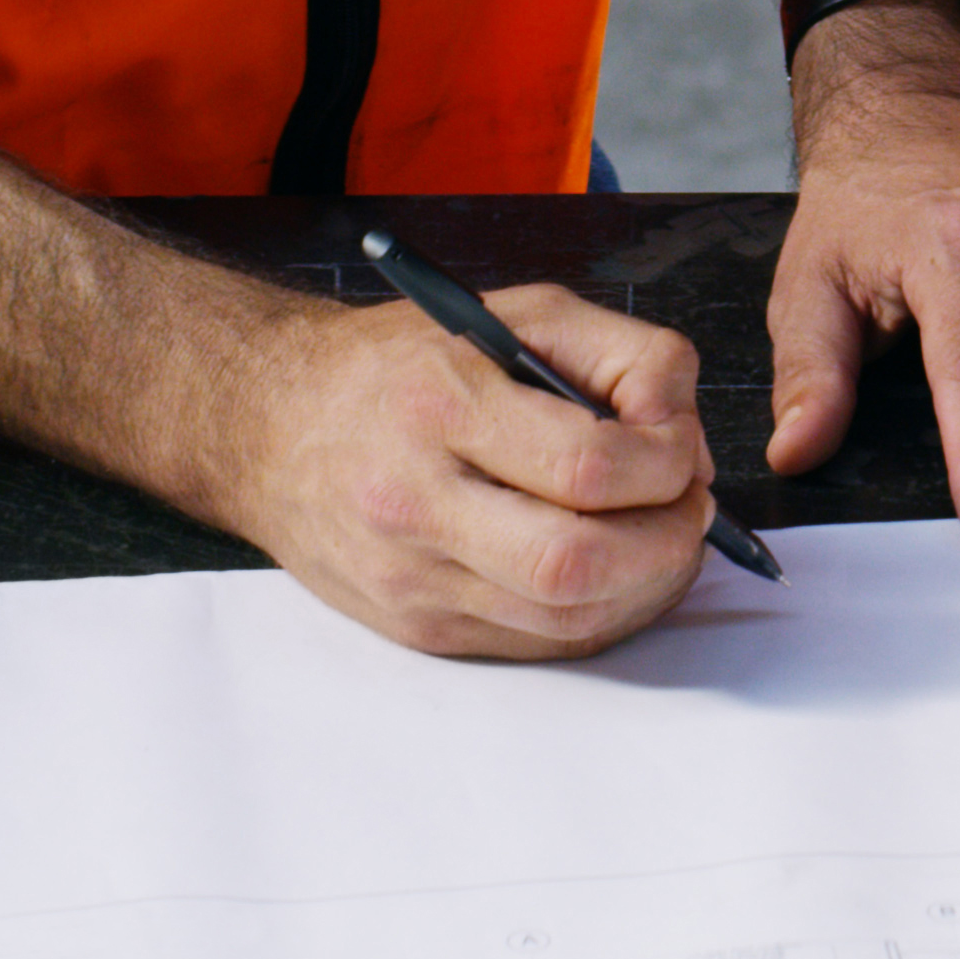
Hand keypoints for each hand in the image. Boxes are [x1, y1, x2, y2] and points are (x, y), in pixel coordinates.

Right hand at [185, 278, 720, 660]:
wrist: (269, 427)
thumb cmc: (399, 366)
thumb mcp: (511, 313)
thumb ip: (619, 352)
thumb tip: (685, 432)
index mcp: (441, 405)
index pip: (590, 466)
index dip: (667, 461)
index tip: (676, 443)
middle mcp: (417, 502)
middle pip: (580, 563)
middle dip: (670, 539)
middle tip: (689, 505)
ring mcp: (414, 579)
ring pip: (572, 619)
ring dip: (651, 584)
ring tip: (660, 535)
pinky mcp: (420, 629)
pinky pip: (543, 645)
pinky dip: (605, 613)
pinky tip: (616, 571)